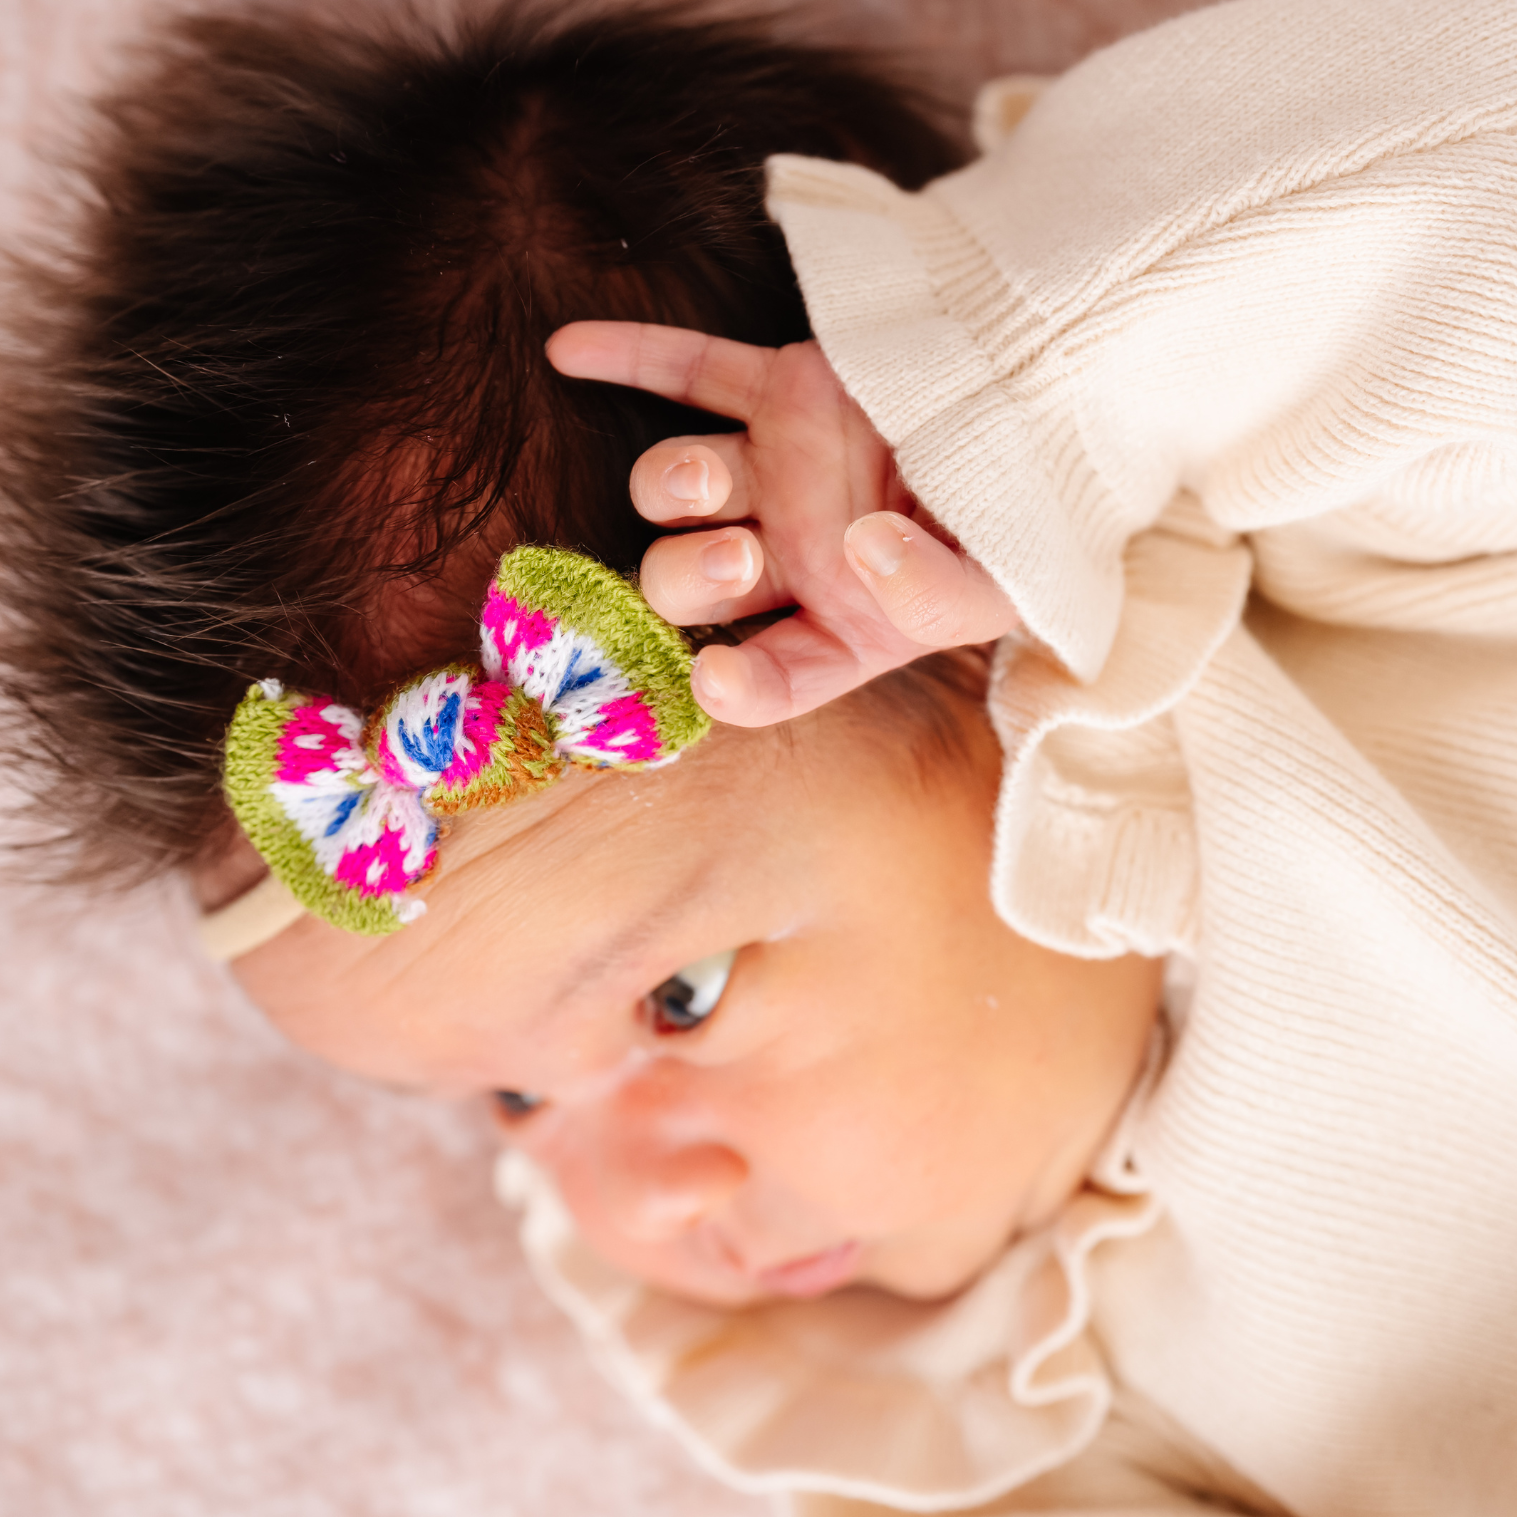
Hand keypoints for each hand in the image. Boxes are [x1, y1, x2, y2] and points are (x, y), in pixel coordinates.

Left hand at [546, 322, 1017, 726]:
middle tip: (748, 555)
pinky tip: (567, 352)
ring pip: (671, 486)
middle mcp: (792, 558)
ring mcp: (774, 472)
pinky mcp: (776, 389)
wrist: (1053, 408)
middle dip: (697, 575)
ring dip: (671, 488)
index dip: (733, 688)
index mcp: (842, 626)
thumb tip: (864, 550)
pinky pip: (687, 373)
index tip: (716, 675)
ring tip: (715, 479)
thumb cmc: (1033, 518)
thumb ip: (937, 596)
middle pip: (686, 582)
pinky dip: (628, 358)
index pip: (772, 678)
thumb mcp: (1010, 585)